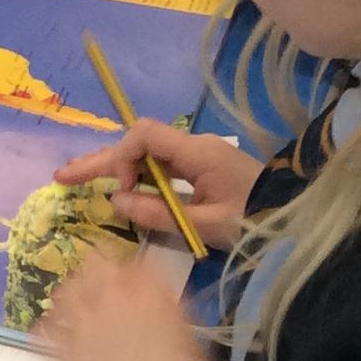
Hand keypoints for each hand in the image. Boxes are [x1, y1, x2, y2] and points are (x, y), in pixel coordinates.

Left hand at [38, 252, 214, 360]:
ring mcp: (82, 320)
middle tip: (100, 285)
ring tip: (75, 302)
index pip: (133, 262)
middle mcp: (111, 296)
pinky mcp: (63, 346)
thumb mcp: (188, 335)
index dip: (131, 270)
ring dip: (71, 293)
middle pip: (94, 265)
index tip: (133, 278)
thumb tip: (160, 304)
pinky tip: (53, 328)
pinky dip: (50, 324)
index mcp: (147, 288)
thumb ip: (168, 310)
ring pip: (66, 290)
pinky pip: (48, 326)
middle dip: (96, 272)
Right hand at [57, 119, 263, 255]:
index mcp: (196, 152)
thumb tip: (115, 201)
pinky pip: (161, 167)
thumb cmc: (257, 220)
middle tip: (62, 177)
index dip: (122, 159)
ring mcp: (198, 157)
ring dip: (114, 168)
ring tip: (78, 181)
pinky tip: (119, 190)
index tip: (121, 191)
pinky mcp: (203, 170)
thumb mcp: (207, 225)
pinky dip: (136, 176)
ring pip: (146, 155)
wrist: (298, 218)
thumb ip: (159, 214)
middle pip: (137, 144)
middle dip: (100, 161)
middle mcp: (193, 147)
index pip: (143, 135)